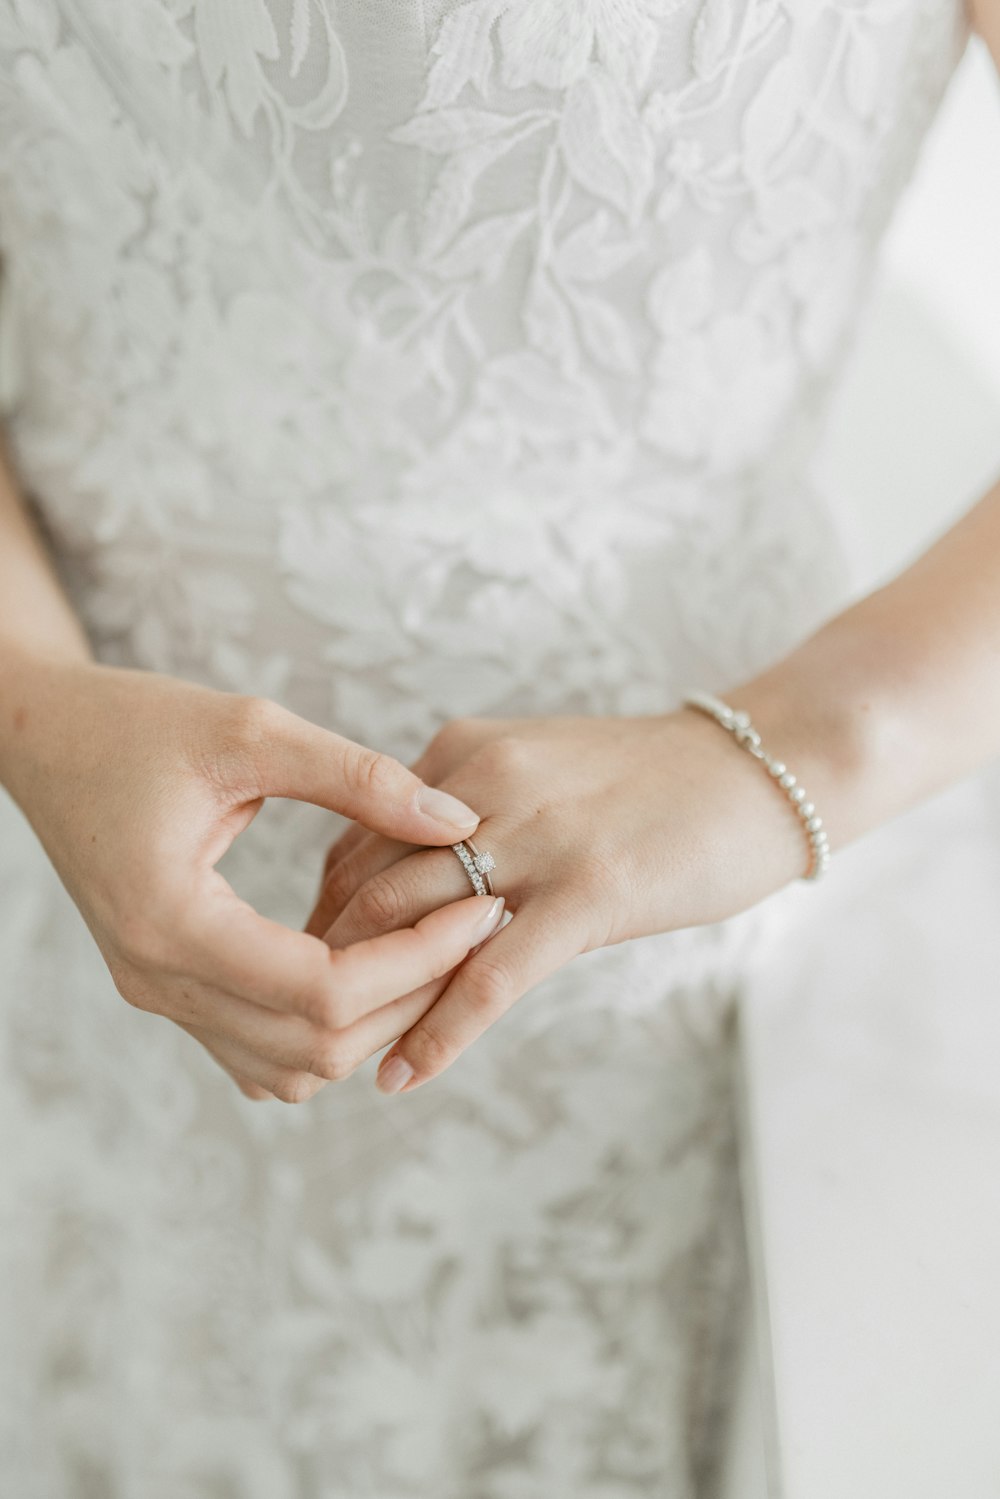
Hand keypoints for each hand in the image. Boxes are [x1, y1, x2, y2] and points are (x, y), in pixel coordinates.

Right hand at [0, 657, 489, 1102]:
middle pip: (317, 1046)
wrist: (45, 737)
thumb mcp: (251, 729)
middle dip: (414, 993)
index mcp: (172, 921)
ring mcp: (158, 994)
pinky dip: (326, 1028)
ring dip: (375, 1021)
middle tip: (477, 923)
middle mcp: (159, 979)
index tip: (481, 903)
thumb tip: (458, 821)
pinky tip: (370, 964)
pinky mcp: (168, 987)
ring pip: (293, 1065)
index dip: (419, 958)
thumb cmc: (136, 722)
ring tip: (434, 944)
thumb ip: (358, 777)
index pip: (324, 991)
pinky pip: (261, 1051)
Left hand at [306, 707, 822, 1093]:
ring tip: (334, 1060)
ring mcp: (536, 839)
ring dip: (368, 1003)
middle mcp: (483, 787)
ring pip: (414, 930)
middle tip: (304, 1026)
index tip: (306, 967)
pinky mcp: (589, 892)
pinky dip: (439, 1032)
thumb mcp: (539, 770)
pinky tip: (403, 1076)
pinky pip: (492, 975)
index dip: (325, 914)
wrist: (758, 765)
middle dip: (325, 963)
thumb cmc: (649, 781)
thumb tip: (410, 884)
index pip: (356, 839)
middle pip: (367, 886)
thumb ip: (470, 812)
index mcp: (463, 755)